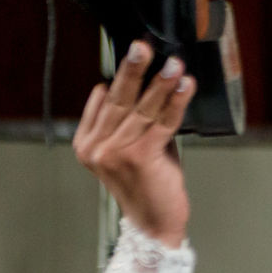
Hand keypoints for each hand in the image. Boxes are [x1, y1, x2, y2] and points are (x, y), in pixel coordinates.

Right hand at [73, 41, 194, 247]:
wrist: (154, 226)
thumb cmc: (147, 187)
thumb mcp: (130, 149)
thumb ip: (132, 121)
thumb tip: (146, 84)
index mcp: (87, 144)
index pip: (102, 100)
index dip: (120, 75)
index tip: (135, 53)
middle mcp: (97, 148)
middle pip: (117, 99)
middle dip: (132, 69)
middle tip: (141, 46)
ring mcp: (115, 153)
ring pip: (142, 108)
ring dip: (161, 83)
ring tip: (173, 64)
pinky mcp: (140, 157)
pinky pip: (162, 122)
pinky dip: (176, 102)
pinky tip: (185, 87)